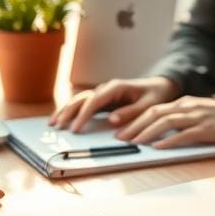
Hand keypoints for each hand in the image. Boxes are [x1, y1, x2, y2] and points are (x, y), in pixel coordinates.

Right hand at [49, 77, 180, 132]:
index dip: (83, 115)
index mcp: (116, 87)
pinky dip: (72, 110)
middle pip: (82, 98)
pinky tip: (62, 118)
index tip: (76, 129)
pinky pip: (84, 103)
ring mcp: (103, 92)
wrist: (160, 86)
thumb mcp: (148, 106)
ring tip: (53, 123)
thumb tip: (112, 121)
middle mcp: (106, 88)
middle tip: (58, 126)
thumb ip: (130, 113)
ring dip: (66, 110)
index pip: (94, 101)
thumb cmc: (156, 96)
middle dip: (68, 112)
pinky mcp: (103, 99)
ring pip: (79, 99)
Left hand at [116, 97, 214, 148]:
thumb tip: (163, 131)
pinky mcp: (207, 129)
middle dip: (134, 125)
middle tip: (120, 137)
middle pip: (154, 113)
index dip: (135, 119)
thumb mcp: (201, 112)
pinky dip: (169, 140)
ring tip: (134, 142)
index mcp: (185, 102)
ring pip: (165, 122)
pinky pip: (184, 134)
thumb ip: (183, 118)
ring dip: (146, 132)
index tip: (122, 129)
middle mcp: (188, 106)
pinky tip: (158, 146)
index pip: (153, 109)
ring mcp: (197, 116)